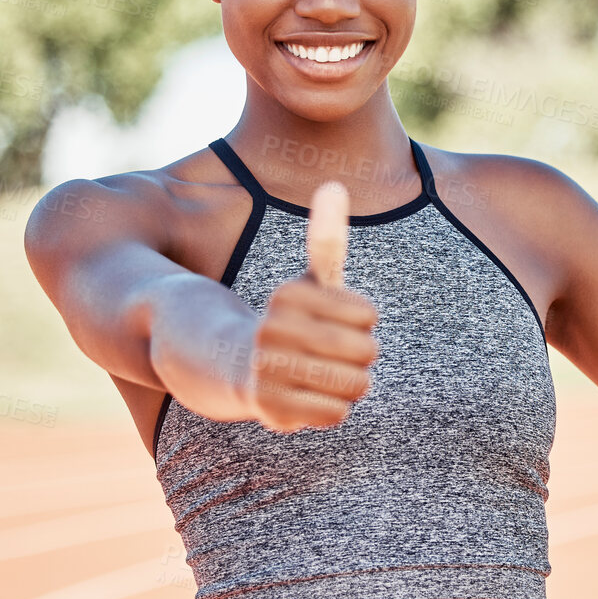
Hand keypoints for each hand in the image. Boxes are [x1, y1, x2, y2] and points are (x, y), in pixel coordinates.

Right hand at [241, 181, 377, 432]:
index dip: (363, 321)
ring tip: (328, 379)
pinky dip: (332, 409)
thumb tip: (334, 185)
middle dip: (361, 356)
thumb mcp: (307, 283)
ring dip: (350, 385)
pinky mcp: (269, 407)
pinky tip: (310, 399)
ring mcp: (268, 369)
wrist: (231, 367)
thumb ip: (326, 240)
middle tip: (337, 355)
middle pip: (365, 351)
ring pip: (354, 385)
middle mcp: (273, 329)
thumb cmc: (288, 324)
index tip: (341, 321)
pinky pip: (335, 413)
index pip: (367, 314)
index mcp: (288, 295)